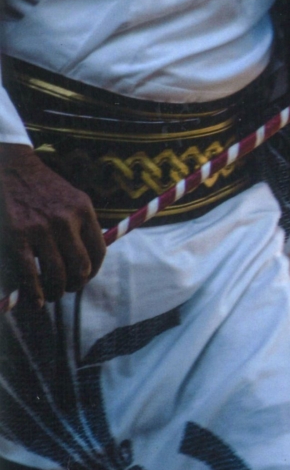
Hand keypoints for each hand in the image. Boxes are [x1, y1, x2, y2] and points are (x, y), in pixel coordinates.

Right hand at [1, 143, 101, 305]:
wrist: (10, 169)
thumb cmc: (41, 188)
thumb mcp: (71, 199)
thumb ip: (81, 224)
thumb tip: (87, 260)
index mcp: (84, 210)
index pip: (99, 251)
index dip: (93, 271)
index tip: (85, 277)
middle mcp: (66, 220)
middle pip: (80, 266)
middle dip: (75, 284)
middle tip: (67, 288)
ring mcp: (41, 229)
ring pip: (57, 273)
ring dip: (57, 291)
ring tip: (52, 295)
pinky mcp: (17, 236)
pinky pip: (30, 273)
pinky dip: (35, 292)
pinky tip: (36, 300)